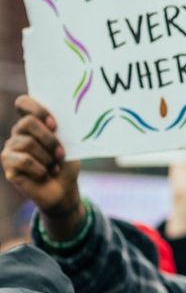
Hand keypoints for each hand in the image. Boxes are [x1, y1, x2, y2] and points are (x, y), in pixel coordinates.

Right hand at [1, 96, 83, 229]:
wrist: (63, 189)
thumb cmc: (65, 164)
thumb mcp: (69, 144)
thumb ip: (61, 129)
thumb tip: (56, 121)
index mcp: (32, 123)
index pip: (23, 103)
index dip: (37, 109)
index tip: (54, 123)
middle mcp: (18, 133)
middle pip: (27, 122)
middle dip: (48, 138)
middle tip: (60, 152)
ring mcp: (11, 149)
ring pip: (27, 142)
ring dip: (47, 156)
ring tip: (55, 166)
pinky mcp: (9, 166)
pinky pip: (24, 161)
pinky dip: (40, 169)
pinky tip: (45, 174)